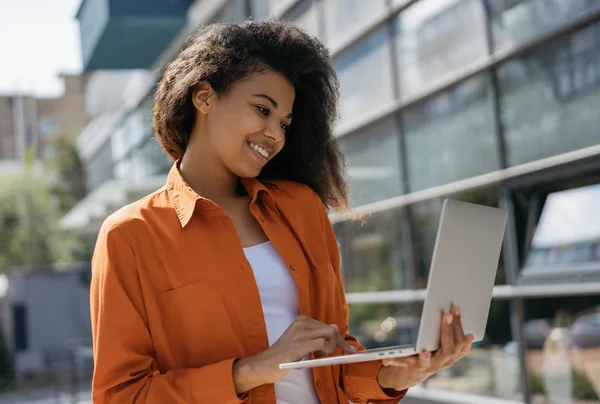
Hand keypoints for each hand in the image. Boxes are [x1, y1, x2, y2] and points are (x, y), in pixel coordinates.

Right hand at [233, 315, 355, 392]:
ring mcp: (301, 332)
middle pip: (331, 330)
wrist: (265, 364)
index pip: (327, 326)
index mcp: (302, 320)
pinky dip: (326, 351)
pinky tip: (317, 357)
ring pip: (330, 334)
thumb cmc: (284, 356)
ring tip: (318, 356)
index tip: (351, 350)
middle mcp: (302, 322)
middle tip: (331, 356)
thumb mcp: (300, 341)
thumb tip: (335, 328)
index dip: (339, 339)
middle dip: (337, 344)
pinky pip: (324, 343)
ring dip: (330, 348)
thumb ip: (315, 335)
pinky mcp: (301, 343)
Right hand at [377, 306, 473, 391]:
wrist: (419, 372)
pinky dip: (467, 341)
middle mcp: (438, 364)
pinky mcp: (455, 357)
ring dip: (458, 328)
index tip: (424, 353)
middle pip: (447, 349)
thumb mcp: (400, 361)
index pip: (424, 362)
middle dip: (447, 331)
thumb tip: (385, 362)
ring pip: (457, 347)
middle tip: (447, 314)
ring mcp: (449, 361)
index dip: (424, 358)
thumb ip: (394, 360)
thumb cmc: (409, 362)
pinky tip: (469, 331)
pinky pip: (464, 350)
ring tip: (456, 311)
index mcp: (422, 365)